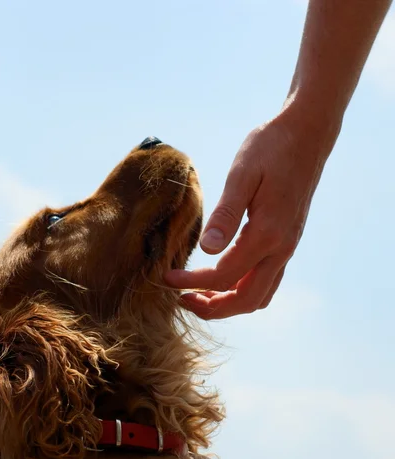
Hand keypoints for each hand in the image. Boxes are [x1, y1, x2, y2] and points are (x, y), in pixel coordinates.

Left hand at [166, 103, 337, 318]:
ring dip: (228, 304)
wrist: (308, 135)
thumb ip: (225, 215)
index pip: (224, 275)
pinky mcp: (287, 244)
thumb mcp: (243, 174)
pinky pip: (266, 283)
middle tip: (181, 299)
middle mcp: (281, 249)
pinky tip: (223, 279)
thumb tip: (207, 250)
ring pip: (258, 297)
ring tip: (199, 295)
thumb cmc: (271, 148)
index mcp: (267, 233)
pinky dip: (242, 291)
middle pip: (245, 300)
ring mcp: (287, 249)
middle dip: (211, 307)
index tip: (166, 277)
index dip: (192, 282)